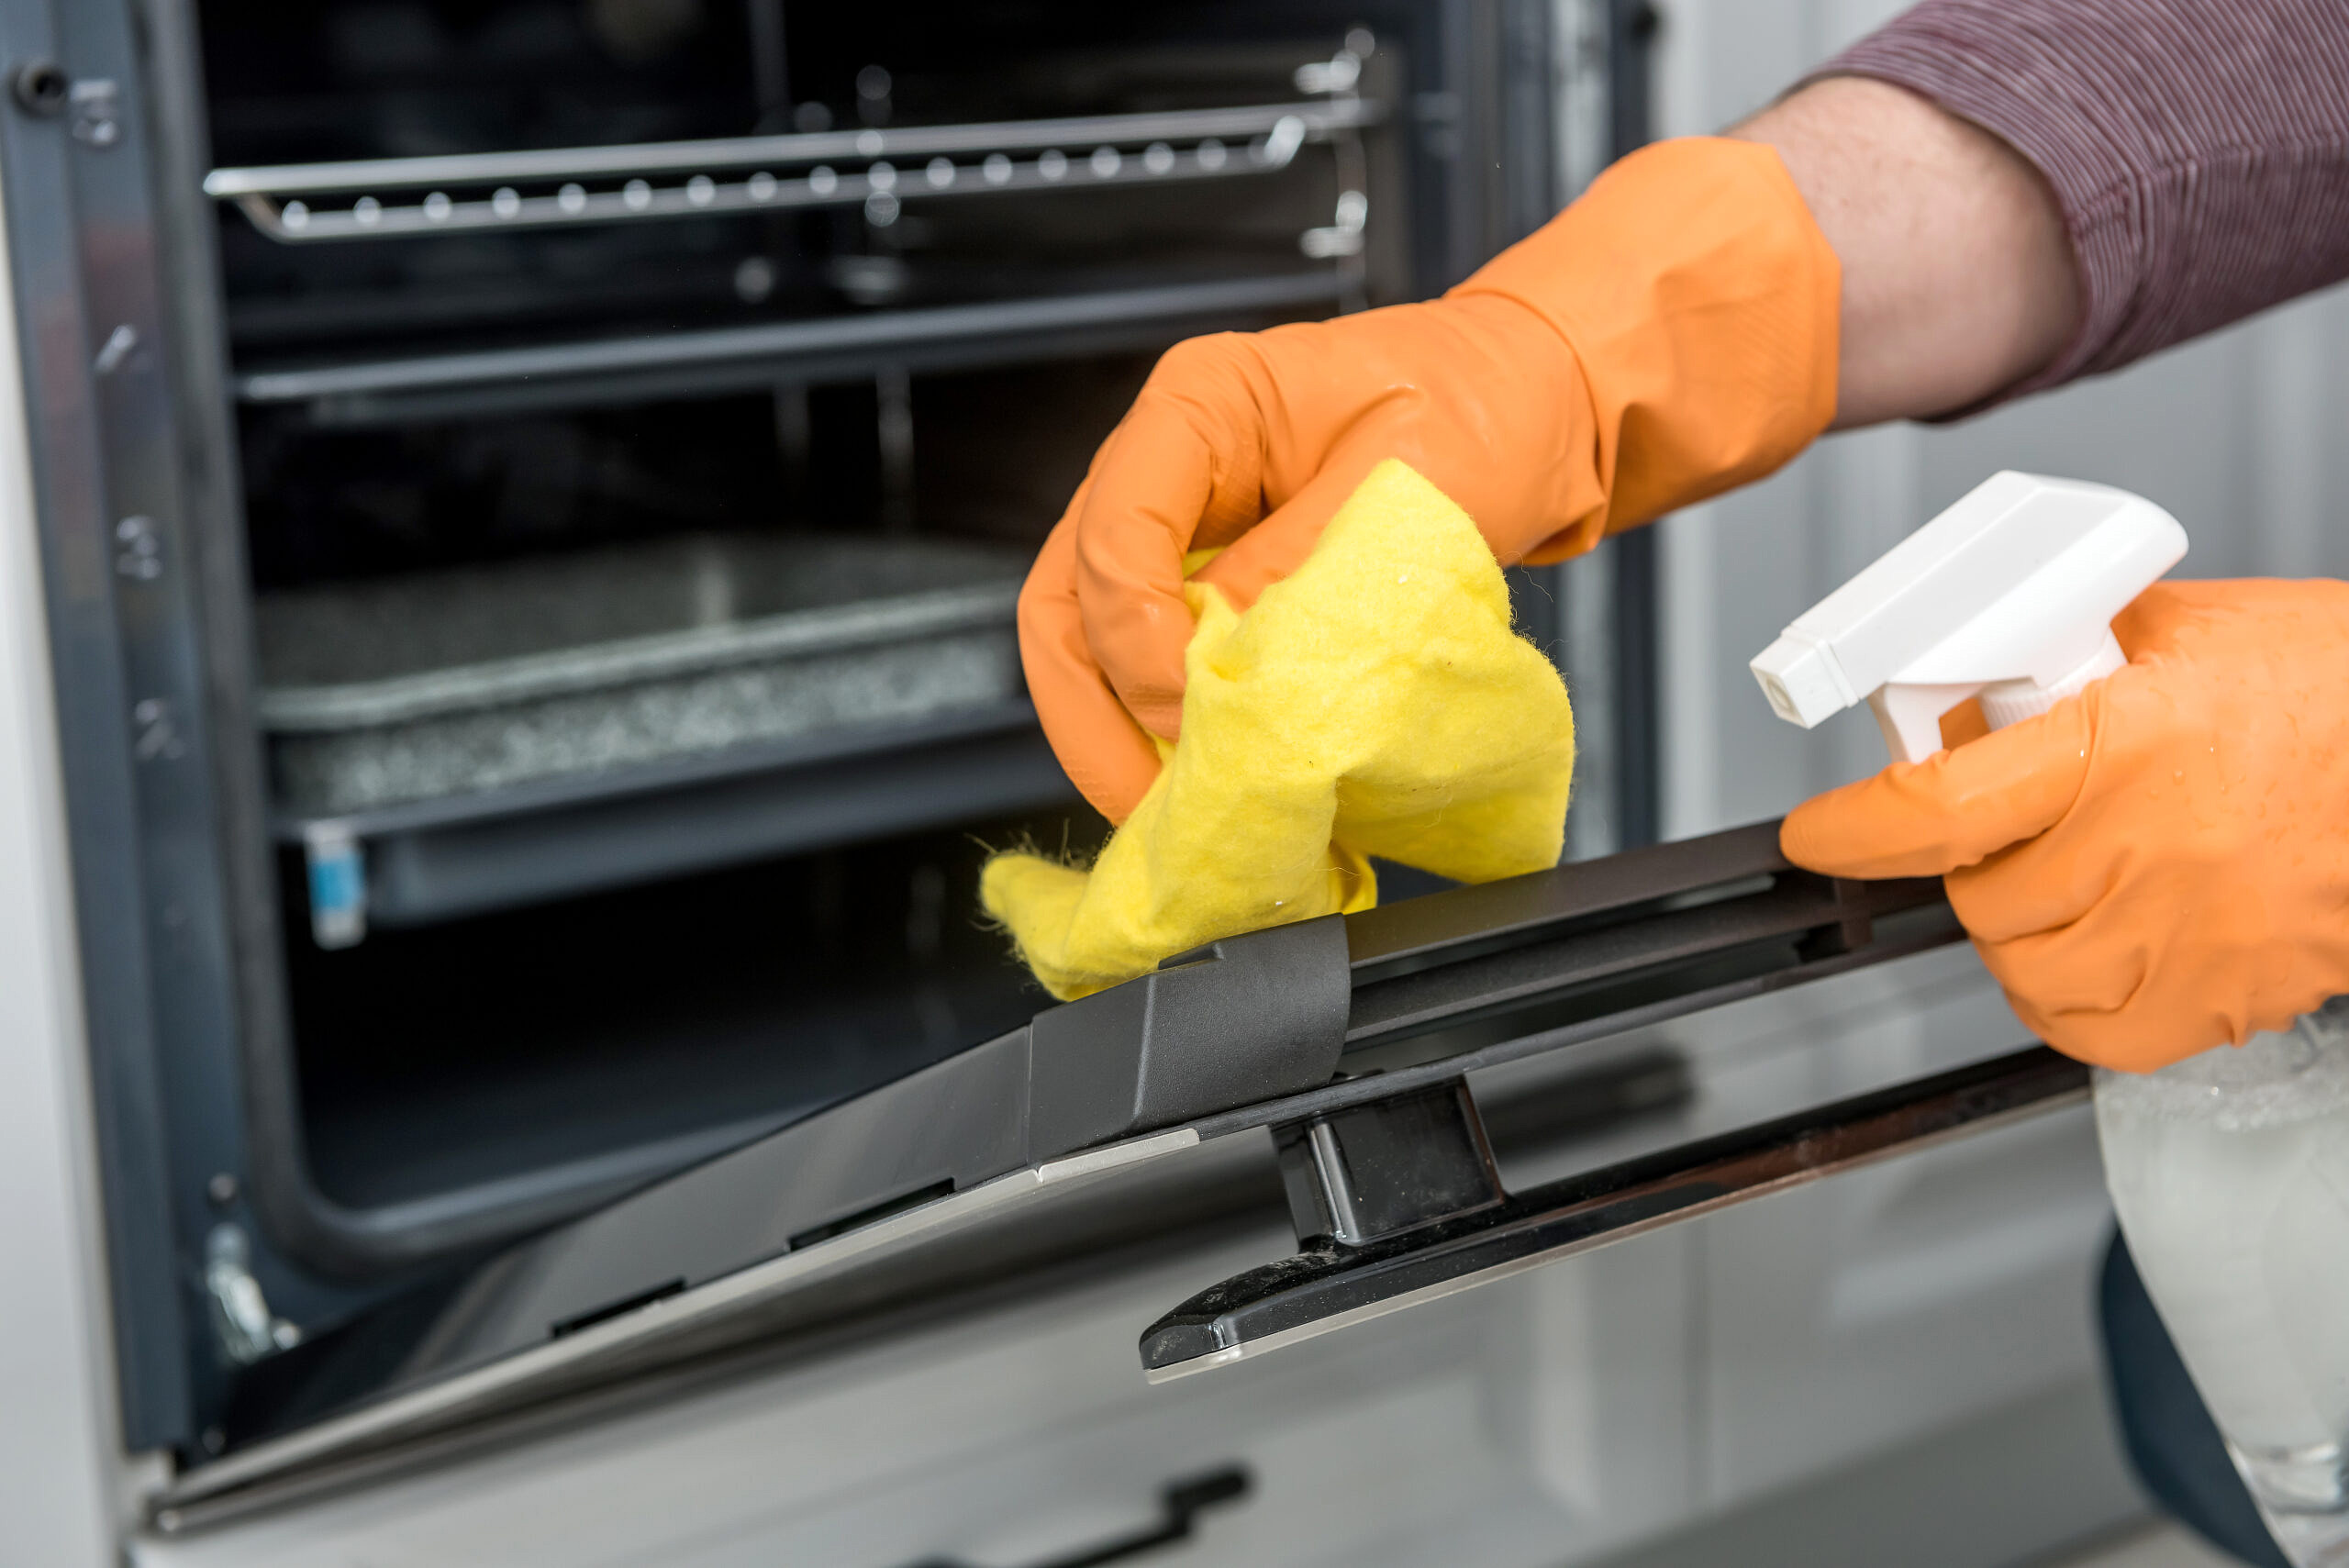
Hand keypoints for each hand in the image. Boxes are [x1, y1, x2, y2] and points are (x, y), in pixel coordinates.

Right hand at [1021, 136, 1838, 820]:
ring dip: (1119, 740)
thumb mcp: (1410, 478)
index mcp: (1201, 404)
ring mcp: (1179, 530)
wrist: (1533, 411)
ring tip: (1173, 816)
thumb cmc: (1485, 407)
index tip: (1192, 712)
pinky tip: (1210, 786)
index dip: (1137, 638)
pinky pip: (1153, 668)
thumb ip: (1303, 567)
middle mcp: (1166, 467)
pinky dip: (1168, 736)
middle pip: (1067, 604)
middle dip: (1096, 717)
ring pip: (1090, 648)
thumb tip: (1228, 668)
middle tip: (1152, 804)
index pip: (1116, 531)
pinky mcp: (1208, 587)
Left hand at [1782, 580, 2348, 1071]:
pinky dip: (2068, 1002)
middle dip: (1974, 863)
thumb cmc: (2342, 689)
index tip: (1818, 836)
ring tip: (2061, 879)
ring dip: (2018, 930)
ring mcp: (2191, 933)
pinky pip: (2095, 1033)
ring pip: (2024, 968)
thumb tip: (1982, 667)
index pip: (1941, 807)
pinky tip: (2088, 953)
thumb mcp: (2190, 630)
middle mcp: (2149, 849)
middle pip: (1981, 894)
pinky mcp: (2230, 995)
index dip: (1857, 829)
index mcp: (2123, 747)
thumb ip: (2075, 647)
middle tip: (2014, 828)